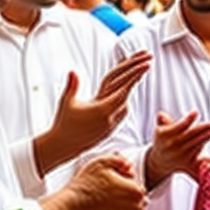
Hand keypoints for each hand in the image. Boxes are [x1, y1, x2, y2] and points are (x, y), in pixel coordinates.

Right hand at [34, 52, 151, 175]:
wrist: (63, 146)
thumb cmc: (63, 123)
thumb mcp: (66, 103)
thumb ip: (72, 86)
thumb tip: (73, 71)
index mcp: (100, 110)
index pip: (122, 92)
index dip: (133, 79)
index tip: (144, 67)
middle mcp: (109, 119)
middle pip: (127, 96)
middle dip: (136, 79)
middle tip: (147, 64)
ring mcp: (110, 126)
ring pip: (125, 106)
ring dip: (130, 92)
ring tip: (135, 77)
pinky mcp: (108, 132)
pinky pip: (120, 115)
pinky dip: (123, 103)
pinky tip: (122, 97)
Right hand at [43, 153, 146, 209]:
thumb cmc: (84, 190)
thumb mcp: (101, 163)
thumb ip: (119, 159)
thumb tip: (126, 164)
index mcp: (136, 192)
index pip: (137, 183)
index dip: (124, 180)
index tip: (113, 181)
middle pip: (135, 198)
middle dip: (124, 194)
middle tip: (107, 191)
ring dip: (121, 206)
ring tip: (104, 201)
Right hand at [145, 111, 209, 187]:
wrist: (161, 161)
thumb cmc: (163, 140)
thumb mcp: (159, 129)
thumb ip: (162, 120)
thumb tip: (161, 115)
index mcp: (165, 135)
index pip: (180, 125)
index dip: (189, 119)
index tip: (196, 112)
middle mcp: (172, 145)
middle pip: (191, 134)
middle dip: (203, 128)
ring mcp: (180, 154)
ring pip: (196, 143)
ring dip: (207, 136)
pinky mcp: (186, 162)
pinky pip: (197, 151)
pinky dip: (203, 144)